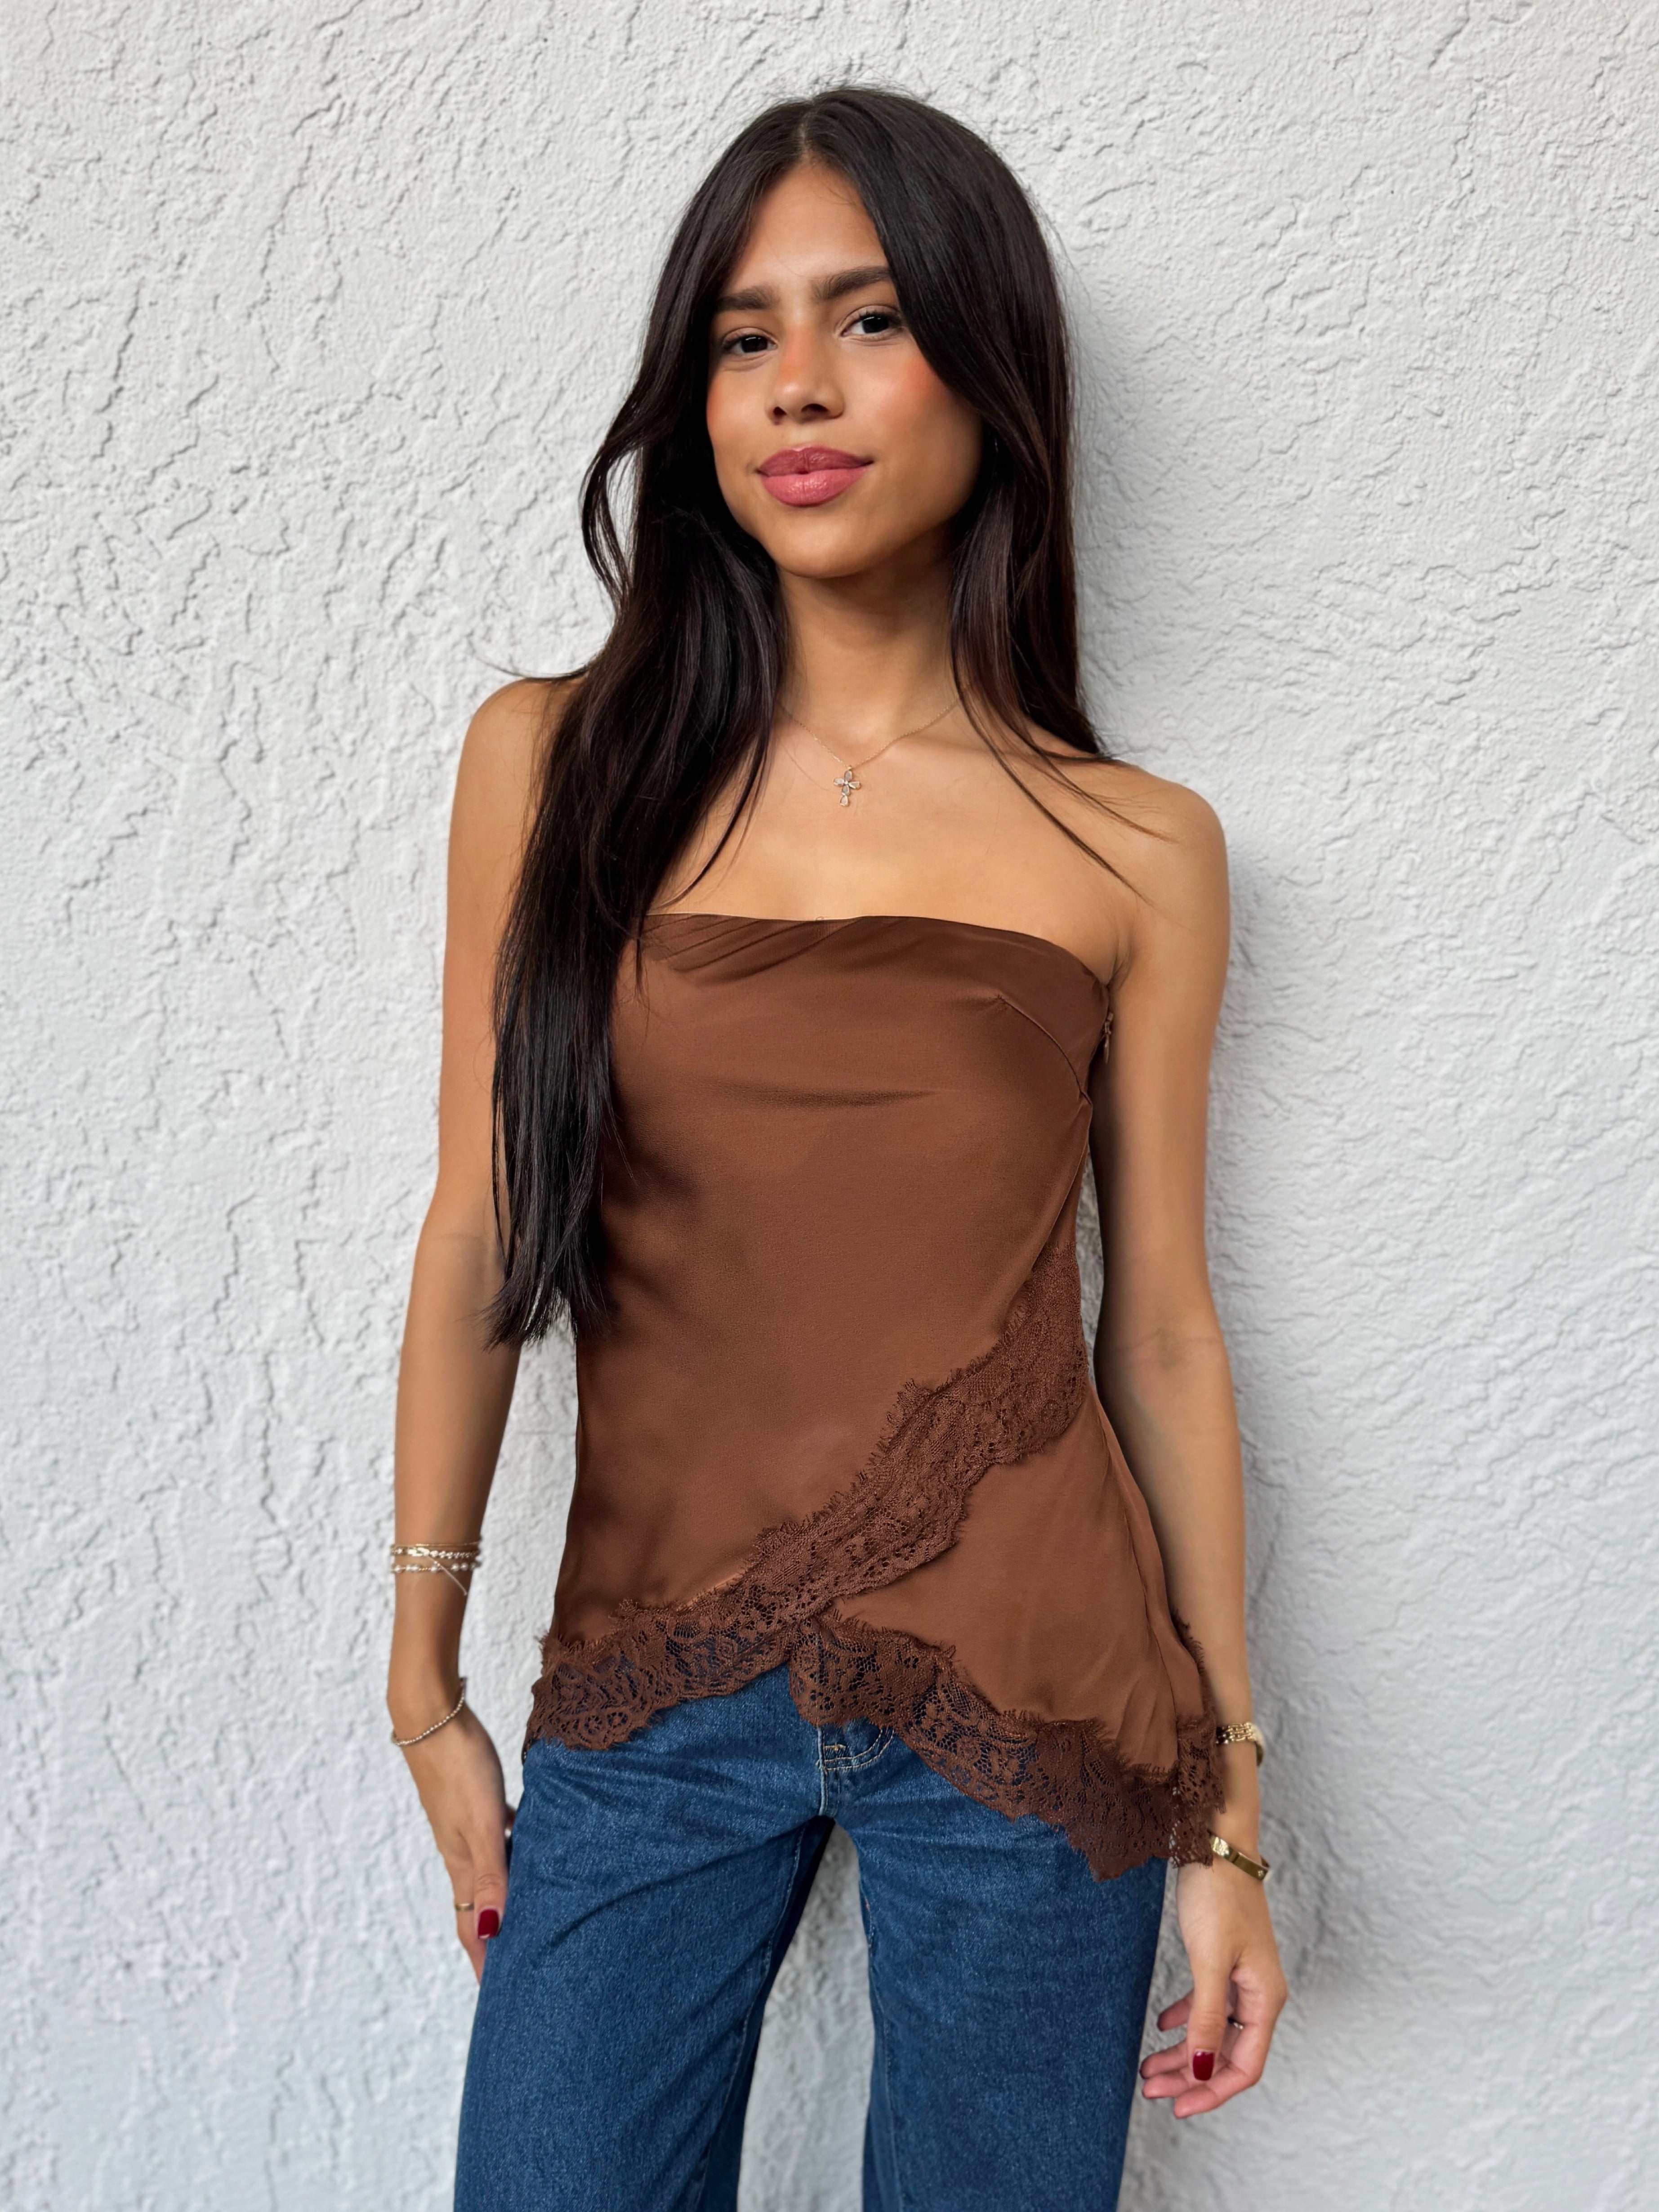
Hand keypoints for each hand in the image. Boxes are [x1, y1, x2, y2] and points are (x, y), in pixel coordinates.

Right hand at [395, 1699, 512, 1980]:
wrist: (431, 1715)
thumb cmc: (459, 1765)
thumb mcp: (482, 1823)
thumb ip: (490, 1875)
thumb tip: (492, 1932)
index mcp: (462, 1864)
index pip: (474, 1929)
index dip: (487, 1965)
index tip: (502, 2002)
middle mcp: (461, 1851)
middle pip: (481, 1906)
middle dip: (498, 1940)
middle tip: (521, 1968)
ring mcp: (466, 1825)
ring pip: (490, 1872)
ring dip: (506, 1898)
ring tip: (530, 1915)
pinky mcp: (475, 1800)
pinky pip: (498, 1837)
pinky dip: (514, 1852)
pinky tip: (533, 1843)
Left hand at [1139, 1855, 1287, 2115]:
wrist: (1215, 1842)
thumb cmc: (1218, 1895)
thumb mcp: (1209, 1960)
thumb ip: (1206, 2017)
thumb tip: (1201, 2069)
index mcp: (1265, 2000)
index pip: (1244, 2067)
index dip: (1212, 2092)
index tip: (1177, 2108)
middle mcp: (1258, 1995)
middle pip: (1225, 2054)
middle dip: (1188, 2077)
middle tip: (1149, 2089)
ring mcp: (1242, 1978)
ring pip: (1212, 2031)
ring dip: (1183, 2052)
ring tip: (1147, 2067)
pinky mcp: (1224, 1961)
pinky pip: (1207, 2005)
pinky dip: (1184, 2018)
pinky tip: (1162, 2025)